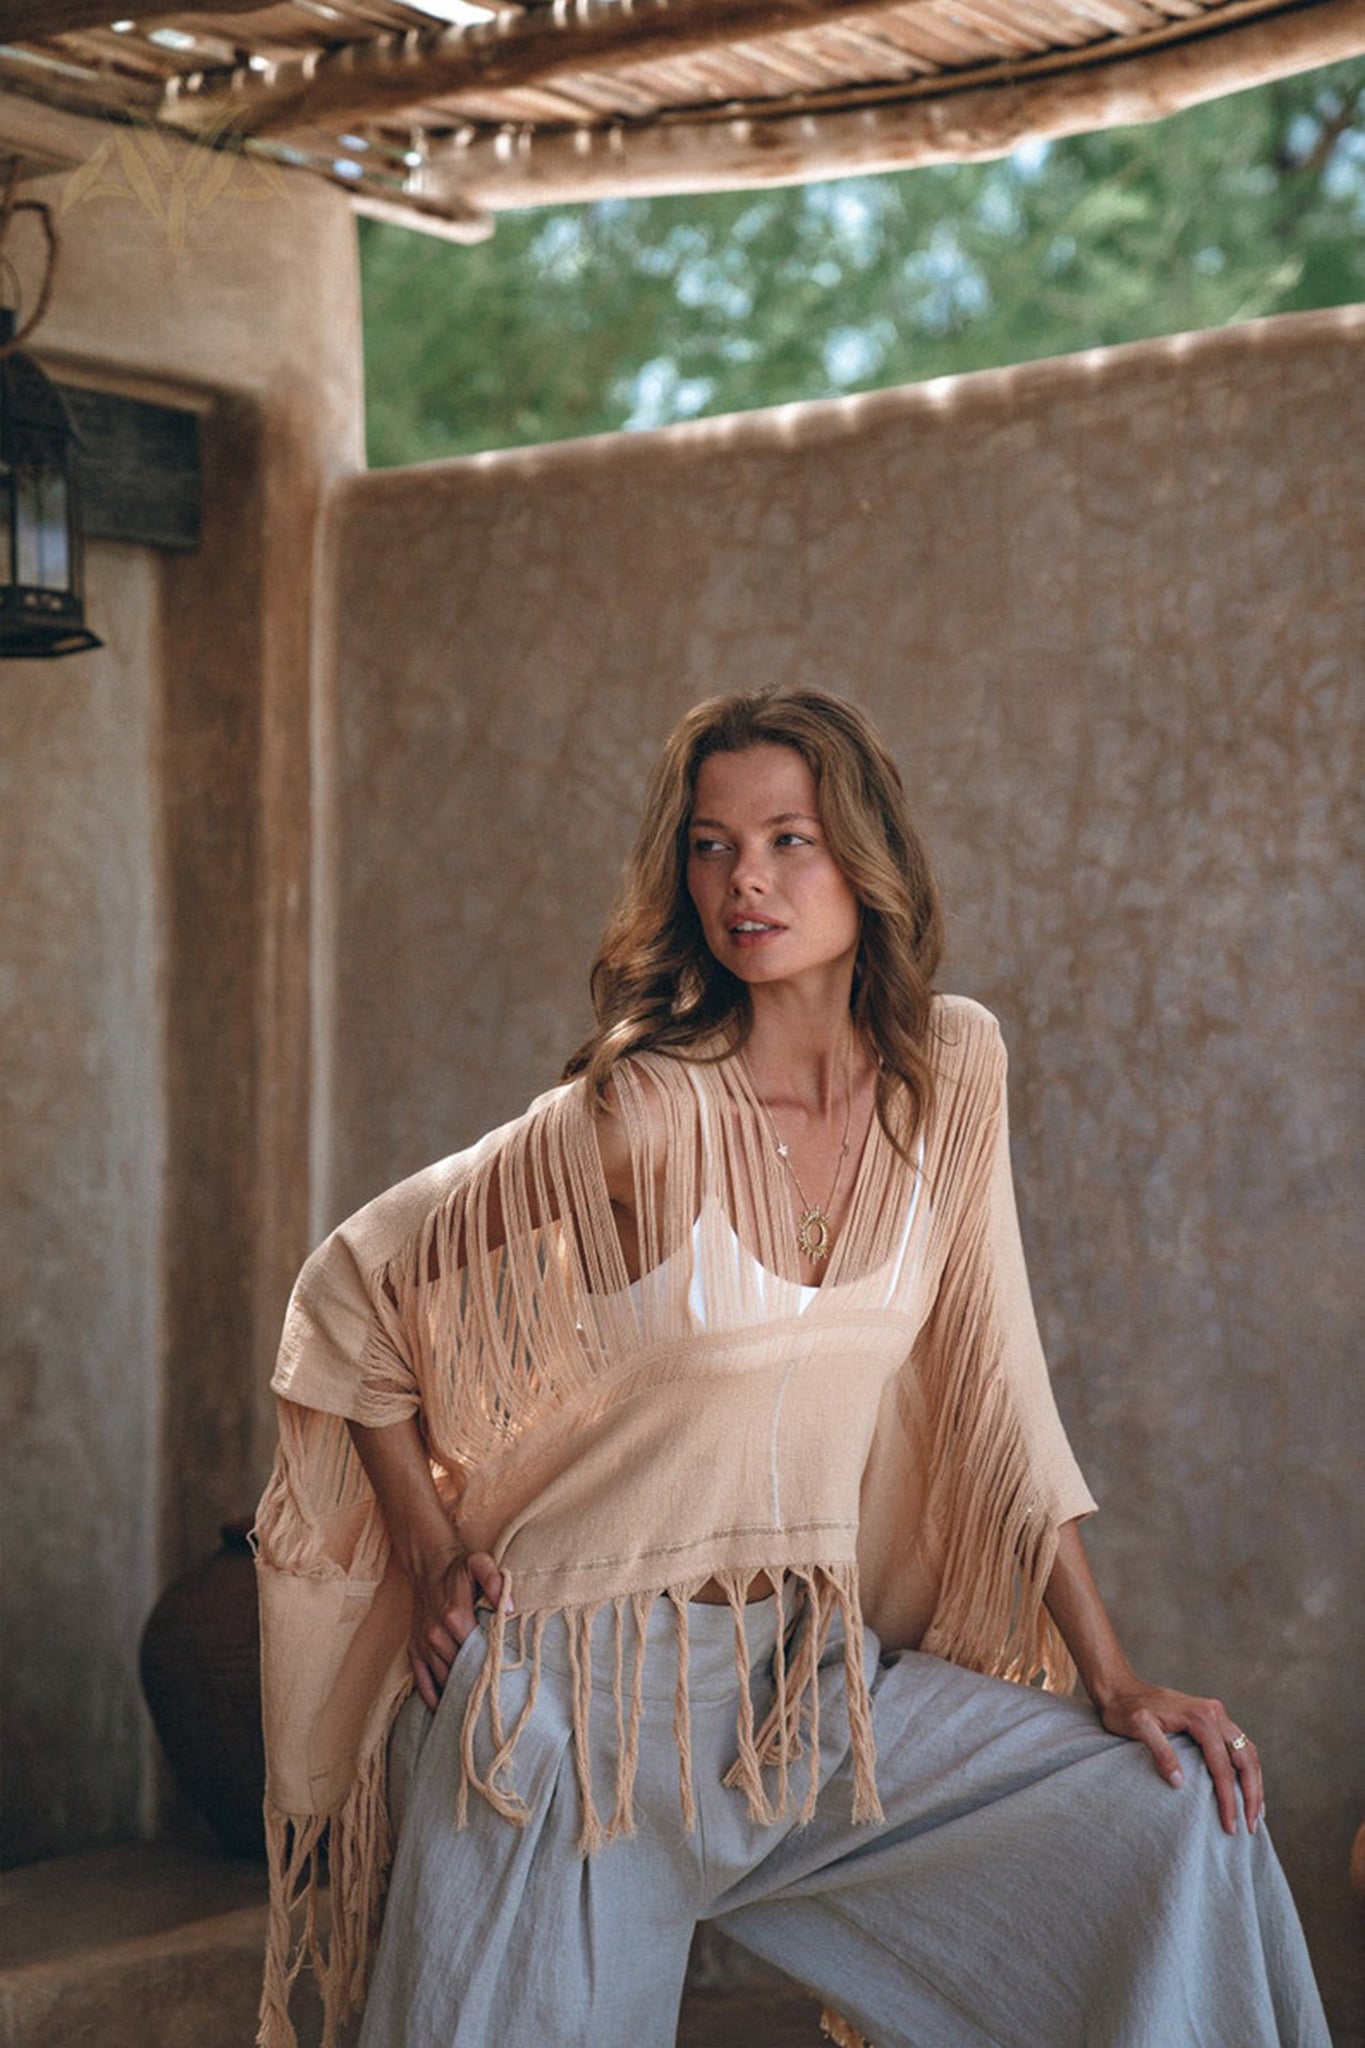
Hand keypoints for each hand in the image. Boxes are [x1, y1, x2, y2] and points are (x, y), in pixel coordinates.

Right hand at [408, 1547, 511, 1710]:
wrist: (428, 1563)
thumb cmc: (458, 1567)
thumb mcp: (479, 1564)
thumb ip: (495, 1582)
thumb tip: (509, 1609)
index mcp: (454, 1616)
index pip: (477, 1652)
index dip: (492, 1667)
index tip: (505, 1680)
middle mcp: (436, 1634)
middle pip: (460, 1669)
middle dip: (477, 1683)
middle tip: (495, 1700)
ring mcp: (423, 1644)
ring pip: (443, 1678)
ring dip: (458, 1692)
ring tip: (476, 1709)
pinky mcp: (414, 1650)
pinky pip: (421, 1681)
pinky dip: (432, 1698)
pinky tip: (445, 1710)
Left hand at [1095, 1679, 1262, 1835]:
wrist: (1120, 1688)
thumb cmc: (1126, 1710)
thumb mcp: (1137, 1727)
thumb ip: (1160, 1751)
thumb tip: (1179, 1781)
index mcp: (1201, 1717)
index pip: (1222, 1766)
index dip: (1228, 1798)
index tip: (1230, 1826)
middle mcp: (1215, 1713)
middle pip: (1245, 1758)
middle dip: (1252, 1794)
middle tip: (1251, 1826)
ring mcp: (1216, 1714)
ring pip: (1248, 1751)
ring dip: (1255, 1782)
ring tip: (1256, 1813)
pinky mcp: (1212, 1718)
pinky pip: (1240, 1745)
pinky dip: (1248, 1768)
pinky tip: (1247, 1787)